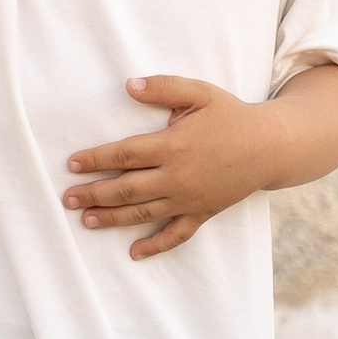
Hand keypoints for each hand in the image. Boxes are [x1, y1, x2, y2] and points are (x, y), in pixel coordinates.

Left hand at [63, 75, 284, 259]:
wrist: (270, 147)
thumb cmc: (231, 116)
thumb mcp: (200, 93)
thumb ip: (164, 88)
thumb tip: (128, 85)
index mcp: (173, 146)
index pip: (124, 155)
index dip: (96, 160)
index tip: (72, 164)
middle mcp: (178, 177)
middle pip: (126, 189)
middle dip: (94, 194)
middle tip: (67, 199)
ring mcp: (189, 199)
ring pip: (143, 213)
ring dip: (112, 219)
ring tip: (86, 221)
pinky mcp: (202, 213)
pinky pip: (176, 235)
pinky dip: (155, 246)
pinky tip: (134, 253)